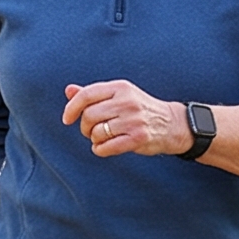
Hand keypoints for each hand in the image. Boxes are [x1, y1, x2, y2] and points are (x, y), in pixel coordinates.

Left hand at [62, 80, 189, 157]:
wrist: (171, 124)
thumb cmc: (140, 109)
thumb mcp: (119, 95)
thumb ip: (94, 94)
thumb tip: (69, 90)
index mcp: (120, 87)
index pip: (87, 95)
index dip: (71, 108)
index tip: (67, 119)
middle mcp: (127, 101)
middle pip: (89, 115)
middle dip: (84, 127)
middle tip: (90, 131)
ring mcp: (134, 120)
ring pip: (97, 132)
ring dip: (94, 139)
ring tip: (101, 139)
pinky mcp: (139, 138)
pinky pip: (107, 147)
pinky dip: (100, 150)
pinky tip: (103, 148)